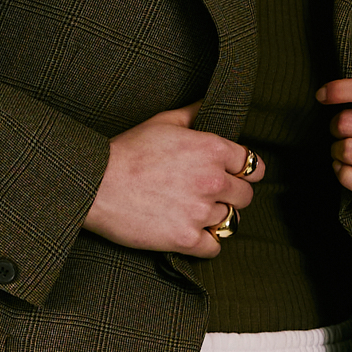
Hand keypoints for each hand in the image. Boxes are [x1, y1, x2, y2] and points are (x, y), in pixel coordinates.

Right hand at [85, 107, 264, 255]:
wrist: (97, 185)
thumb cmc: (127, 151)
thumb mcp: (162, 122)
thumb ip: (194, 114)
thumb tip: (209, 103)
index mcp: (213, 150)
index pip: (254, 167)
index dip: (244, 172)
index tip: (233, 176)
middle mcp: (213, 181)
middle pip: (246, 197)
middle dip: (232, 196)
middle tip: (209, 196)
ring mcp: (201, 212)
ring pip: (230, 221)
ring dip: (216, 219)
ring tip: (193, 212)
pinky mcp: (186, 239)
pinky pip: (214, 248)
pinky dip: (205, 244)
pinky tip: (190, 233)